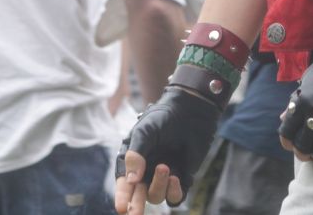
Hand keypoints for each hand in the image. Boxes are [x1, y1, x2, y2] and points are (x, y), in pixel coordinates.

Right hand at [114, 88, 218, 213]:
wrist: (190, 109)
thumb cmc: (164, 117)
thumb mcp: (145, 130)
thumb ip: (136, 154)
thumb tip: (131, 181)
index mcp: (132, 162)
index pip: (124, 184)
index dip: (122, 196)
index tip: (122, 207)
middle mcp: (146, 172)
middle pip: (138, 197)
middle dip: (136, 206)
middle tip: (135, 214)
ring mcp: (163, 177)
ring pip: (156, 196)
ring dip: (158, 186)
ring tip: (164, 167)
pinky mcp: (181, 178)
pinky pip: (175, 196)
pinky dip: (174, 191)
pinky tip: (175, 178)